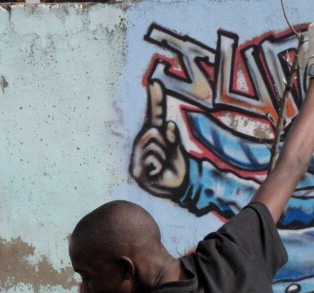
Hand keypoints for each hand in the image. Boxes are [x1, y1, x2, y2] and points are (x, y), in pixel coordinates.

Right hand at [130, 80, 186, 196]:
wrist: (178, 188)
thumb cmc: (177, 167)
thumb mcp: (177, 149)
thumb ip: (173, 138)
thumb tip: (168, 125)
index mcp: (153, 136)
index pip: (154, 115)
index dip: (155, 100)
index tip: (155, 83)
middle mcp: (142, 145)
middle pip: (152, 131)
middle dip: (164, 143)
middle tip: (165, 157)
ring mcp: (137, 158)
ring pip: (152, 146)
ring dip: (162, 157)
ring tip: (160, 166)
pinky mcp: (136, 171)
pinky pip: (150, 160)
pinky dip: (157, 166)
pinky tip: (155, 173)